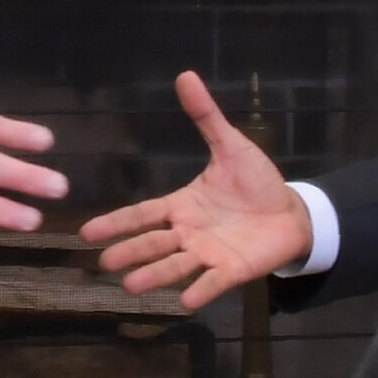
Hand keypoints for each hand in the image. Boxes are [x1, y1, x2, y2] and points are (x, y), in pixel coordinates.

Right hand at [80, 71, 312, 310]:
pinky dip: (200, 291)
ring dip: (154, 276)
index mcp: (182, 206)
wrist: (291, 212)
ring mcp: (208, 254)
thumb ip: (206, 117)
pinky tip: (185, 301)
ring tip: (131, 286)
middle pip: (153, 243)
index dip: (116, 223)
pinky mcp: (232, 270)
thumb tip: (185, 76)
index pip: (142, 214)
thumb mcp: (231, 146)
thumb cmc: (256, 184)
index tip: (86, 233)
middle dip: (129, 253)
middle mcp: (188, 233)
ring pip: (176, 266)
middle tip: (104, 264)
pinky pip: (213, 282)